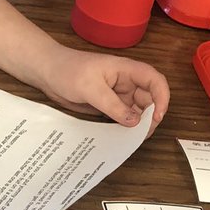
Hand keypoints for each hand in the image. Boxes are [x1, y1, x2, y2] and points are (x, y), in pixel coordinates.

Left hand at [38, 46, 169, 131]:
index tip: (157, 116)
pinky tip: (121, 138)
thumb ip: (112, 105)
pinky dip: (125, 127)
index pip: (154, 80)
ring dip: (138, 124)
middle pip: (149, 99)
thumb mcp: (90, 88)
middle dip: (150, 116)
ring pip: (137, 110)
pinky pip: (122, 117)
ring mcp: (117, 94)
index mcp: (126, 70)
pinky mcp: (108, 105)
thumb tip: (134, 122)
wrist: (47, 73)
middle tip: (142, 135)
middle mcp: (126, 82)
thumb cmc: (67, 70)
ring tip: (132, 139)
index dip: (162, 97)